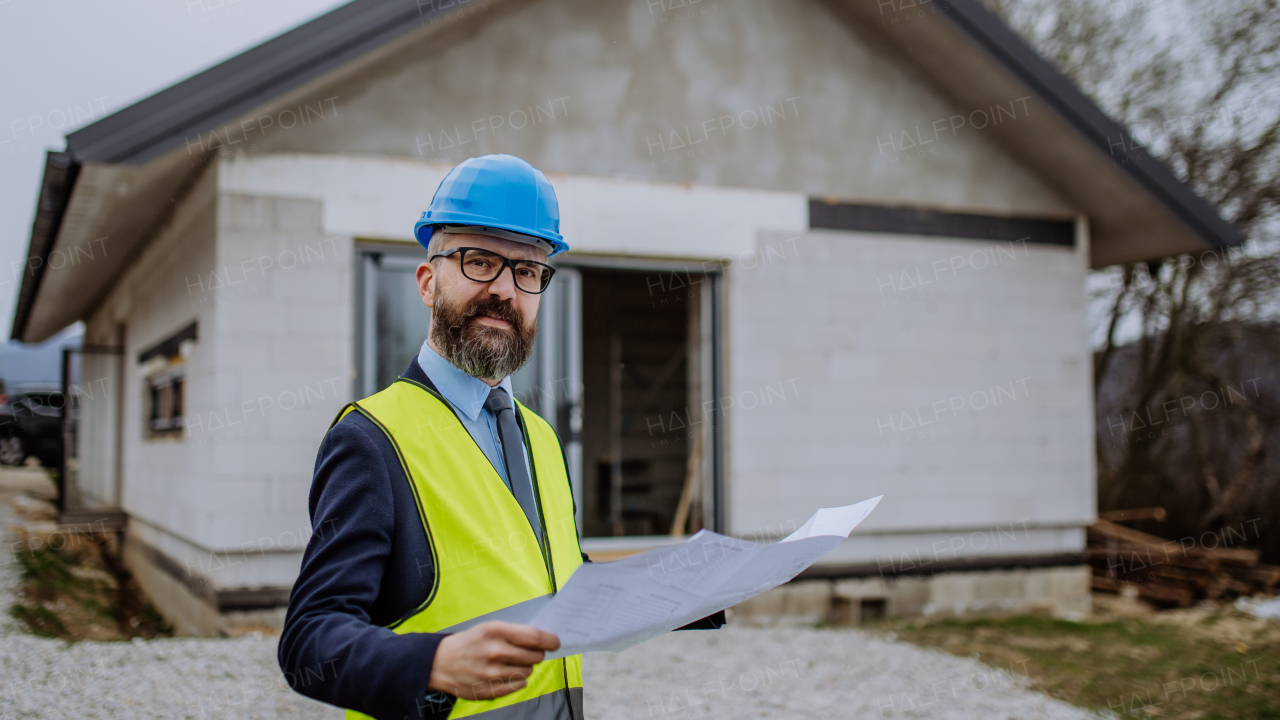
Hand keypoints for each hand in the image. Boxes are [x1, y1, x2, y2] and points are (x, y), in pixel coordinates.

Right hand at [427, 621, 560, 699]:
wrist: (440, 663)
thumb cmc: (470, 642)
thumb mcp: (489, 628)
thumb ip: (514, 633)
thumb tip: (543, 639)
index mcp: (495, 631)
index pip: (533, 637)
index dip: (549, 640)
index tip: (556, 642)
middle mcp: (494, 652)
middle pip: (534, 656)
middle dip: (537, 653)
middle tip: (530, 652)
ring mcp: (492, 674)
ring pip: (528, 671)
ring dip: (525, 667)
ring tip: (511, 662)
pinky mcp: (490, 691)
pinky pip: (519, 685)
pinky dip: (518, 680)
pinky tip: (506, 673)